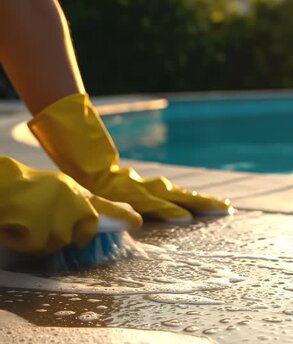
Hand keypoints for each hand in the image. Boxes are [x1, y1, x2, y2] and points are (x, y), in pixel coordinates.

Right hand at [0, 157, 141, 253]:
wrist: (0, 186)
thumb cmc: (24, 187)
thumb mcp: (56, 188)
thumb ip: (76, 200)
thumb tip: (93, 215)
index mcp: (77, 192)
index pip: (106, 206)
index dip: (123, 215)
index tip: (138, 222)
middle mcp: (75, 204)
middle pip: (84, 233)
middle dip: (72, 235)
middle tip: (50, 225)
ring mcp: (62, 220)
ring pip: (60, 242)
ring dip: (44, 238)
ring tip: (28, 220)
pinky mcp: (46, 233)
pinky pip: (41, 247)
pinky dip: (29, 241)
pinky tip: (20, 226)